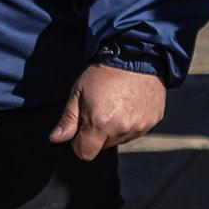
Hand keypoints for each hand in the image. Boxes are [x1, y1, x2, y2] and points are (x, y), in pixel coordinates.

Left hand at [50, 64, 167, 161]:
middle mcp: (122, 129)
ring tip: (118, 104)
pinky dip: (133, 121)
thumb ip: (68, 120)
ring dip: (117, 128)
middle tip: (101, 109)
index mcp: (100, 124)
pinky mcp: (153, 120)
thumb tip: (56, 138)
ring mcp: (140, 126)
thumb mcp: (79, 92)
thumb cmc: (105, 72)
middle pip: (104, 146)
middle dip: (99, 133)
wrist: (136, 55)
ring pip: (121, 138)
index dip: (80, 142)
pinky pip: (138, 129)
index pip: (85, 153)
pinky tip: (131, 103)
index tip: (82, 127)